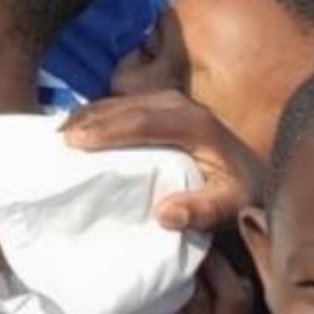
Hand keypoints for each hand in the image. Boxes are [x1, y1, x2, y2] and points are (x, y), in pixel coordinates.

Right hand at [63, 91, 263, 231]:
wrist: (256, 172)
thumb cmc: (242, 191)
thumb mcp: (233, 205)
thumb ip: (203, 210)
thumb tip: (164, 213)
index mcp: (195, 123)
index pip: (143, 121)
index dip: (107, 130)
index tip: (76, 143)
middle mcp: (179, 103)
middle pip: (124, 106)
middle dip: (88, 121)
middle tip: (57, 139)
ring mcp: (168, 100)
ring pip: (118, 102)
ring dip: (88, 116)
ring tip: (59, 134)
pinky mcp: (160, 104)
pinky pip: (121, 105)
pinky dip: (96, 116)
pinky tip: (78, 129)